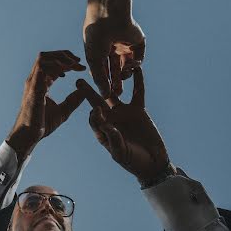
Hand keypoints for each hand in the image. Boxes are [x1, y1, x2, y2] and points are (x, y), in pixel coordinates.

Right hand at [6, 51, 85, 159]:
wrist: (30, 135)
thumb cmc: (42, 124)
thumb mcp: (63, 111)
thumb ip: (73, 100)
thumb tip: (84, 90)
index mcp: (42, 83)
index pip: (53, 64)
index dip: (68, 62)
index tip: (81, 67)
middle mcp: (36, 79)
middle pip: (47, 55)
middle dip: (64, 54)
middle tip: (78, 61)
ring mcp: (33, 82)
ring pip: (43, 57)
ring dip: (60, 57)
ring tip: (73, 64)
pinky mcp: (33, 87)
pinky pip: (41, 67)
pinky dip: (54, 65)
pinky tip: (66, 72)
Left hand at [76, 68, 171, 183]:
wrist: (152, 163)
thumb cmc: (133, 162)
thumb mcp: (120, 153)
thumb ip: (113, 139)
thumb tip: (105, 124)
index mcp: (102, 129)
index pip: (94, 118)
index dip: (94, 113)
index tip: (95, 110)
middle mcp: (111, 118)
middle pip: (98, 101)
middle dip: (88, 91)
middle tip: (78, 80)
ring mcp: (123, 112)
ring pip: (115, 93)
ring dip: (111, 81)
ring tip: (106, 67)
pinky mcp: (138, 110)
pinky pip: (137, 93)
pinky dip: (137, 81)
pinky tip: (136, 69)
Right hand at [83, 0, 144, 97]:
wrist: (108, 16)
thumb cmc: (96, 36)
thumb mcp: (95, 59)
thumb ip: (100, 78)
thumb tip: (104, 95)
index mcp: (99, 49)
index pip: (103, 69)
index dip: (104, 81)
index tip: (105, 93)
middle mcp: (112, 47)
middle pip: (116, 69)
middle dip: (117, 81)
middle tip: (118, 93)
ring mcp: (125, 45)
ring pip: (127, 65)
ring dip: (126, 74)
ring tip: (124, 77)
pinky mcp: (138, 42)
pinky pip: (139, 57)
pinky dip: (136, 64)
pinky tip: (131, 65)